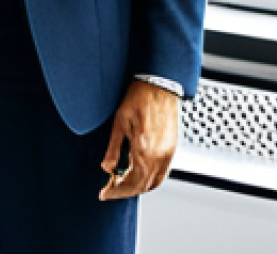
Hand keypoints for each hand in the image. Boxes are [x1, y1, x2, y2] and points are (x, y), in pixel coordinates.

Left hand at [99, 79, 180, 199]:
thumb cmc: (139, 97)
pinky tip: (138, 174)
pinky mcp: (172, 148)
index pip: (130, 184)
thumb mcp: (119, 122)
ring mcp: (168, 153)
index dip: (115, 191)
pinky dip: (150, 179)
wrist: (159, 83)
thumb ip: (113, 149)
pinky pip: (162, 173)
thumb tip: (107, 168)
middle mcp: (159, 156)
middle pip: (142, 186)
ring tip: (121, 182)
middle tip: (110, 188)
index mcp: (144, 150)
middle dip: (124, 191)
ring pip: (154, 182)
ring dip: (138, 186)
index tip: (104, 193)